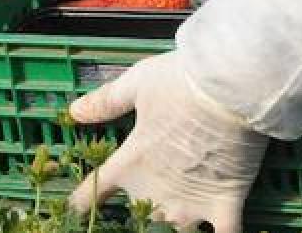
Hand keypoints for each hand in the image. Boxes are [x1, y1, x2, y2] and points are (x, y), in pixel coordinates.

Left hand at [68, 51, 267, 232]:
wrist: (229, 88)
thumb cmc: (179, 82)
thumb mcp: (135, 84)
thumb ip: (106, 102)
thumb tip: (74, 112)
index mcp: (131, 161)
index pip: (96, 190)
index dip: (81, 202)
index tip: (72, 211)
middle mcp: (156, 188)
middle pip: (139, 219)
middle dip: (138, 218)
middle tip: (138, 214)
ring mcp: (191, 200)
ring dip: (171, 230)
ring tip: (170, 224)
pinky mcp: (226, 202)